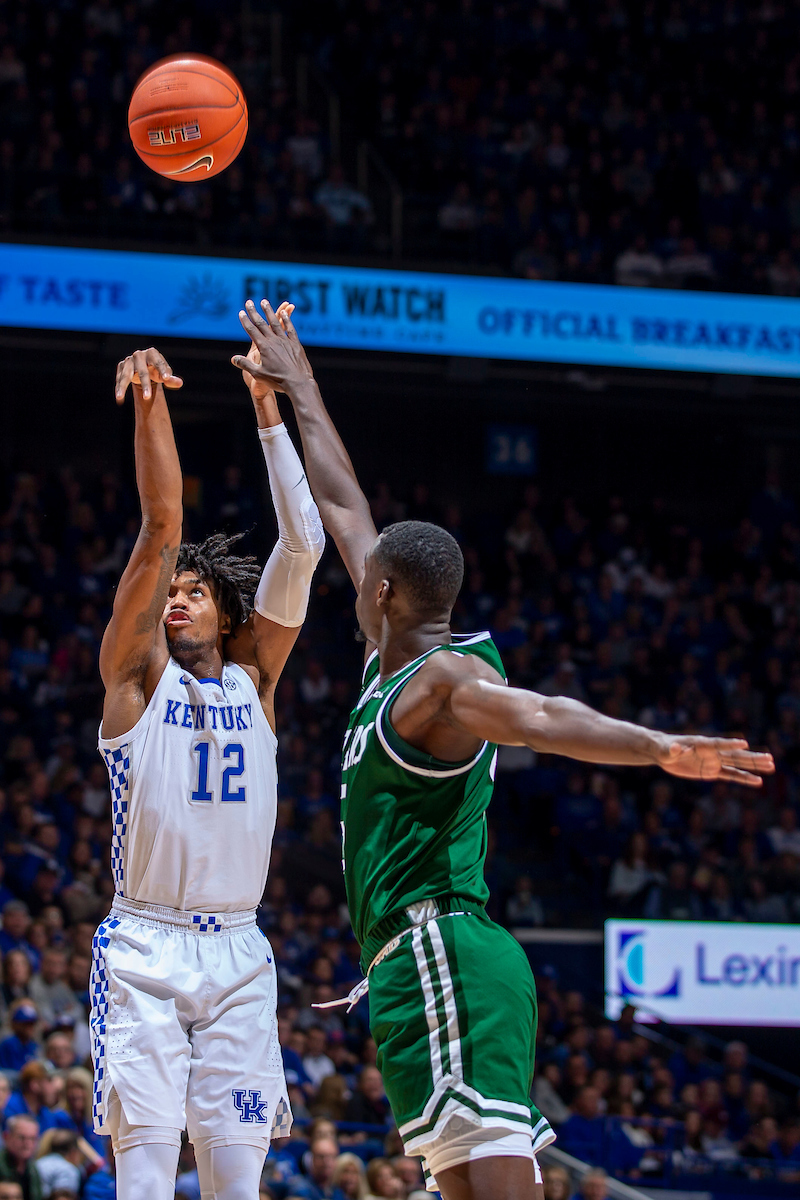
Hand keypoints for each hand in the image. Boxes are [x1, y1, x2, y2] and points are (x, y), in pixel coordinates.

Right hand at [115, 348, 182, 403]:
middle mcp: (139, 355)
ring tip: (120, 397)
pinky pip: (119, 378)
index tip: (166, 378)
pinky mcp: (121, 366)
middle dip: (145, 384)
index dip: (162, 370)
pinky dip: (118, 388)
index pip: (158, 362)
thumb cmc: (156, 371)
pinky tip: (119, 398)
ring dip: (123, 387)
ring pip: (126, 375)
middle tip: (148, 398)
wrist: (143, 367)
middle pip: (142, 371)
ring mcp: (129, 360)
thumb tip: (180, 383)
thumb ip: (171, 379)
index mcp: (152, 353)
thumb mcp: (165, 374)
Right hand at [231, 299, 313, 392]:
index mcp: (264, 347)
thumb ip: (245, 365)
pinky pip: (290, 329)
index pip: (252, 331)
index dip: (245, 321)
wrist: (298, 383)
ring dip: (269, 311)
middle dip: (254, 312)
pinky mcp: (295, 343)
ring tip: (264, 301)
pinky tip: (284, 313)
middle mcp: (274, 341)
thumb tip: (233, 358)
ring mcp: (285, 341)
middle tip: (249, 302)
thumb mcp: (258, 375)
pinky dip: (286, 320)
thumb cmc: (278, 381)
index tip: (241, 312)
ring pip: (276, 322)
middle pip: (262, 323)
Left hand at [658, 736, 774, 786]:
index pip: (717, 744)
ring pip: (737, 764)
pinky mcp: (712, 771)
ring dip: (753, 766)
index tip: (743, 744)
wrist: (664, 752)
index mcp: (701, 744)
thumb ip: (671, 750)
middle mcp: (711, 752)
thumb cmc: (663, 748)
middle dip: (751, 757)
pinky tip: (757, 782)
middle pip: (734, 755)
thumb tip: (674, 748)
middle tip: (770, 758)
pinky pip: (730, 775)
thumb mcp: (664, 750)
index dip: (729, 744)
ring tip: (771, 767)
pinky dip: (744, 778)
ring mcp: (714, 761)